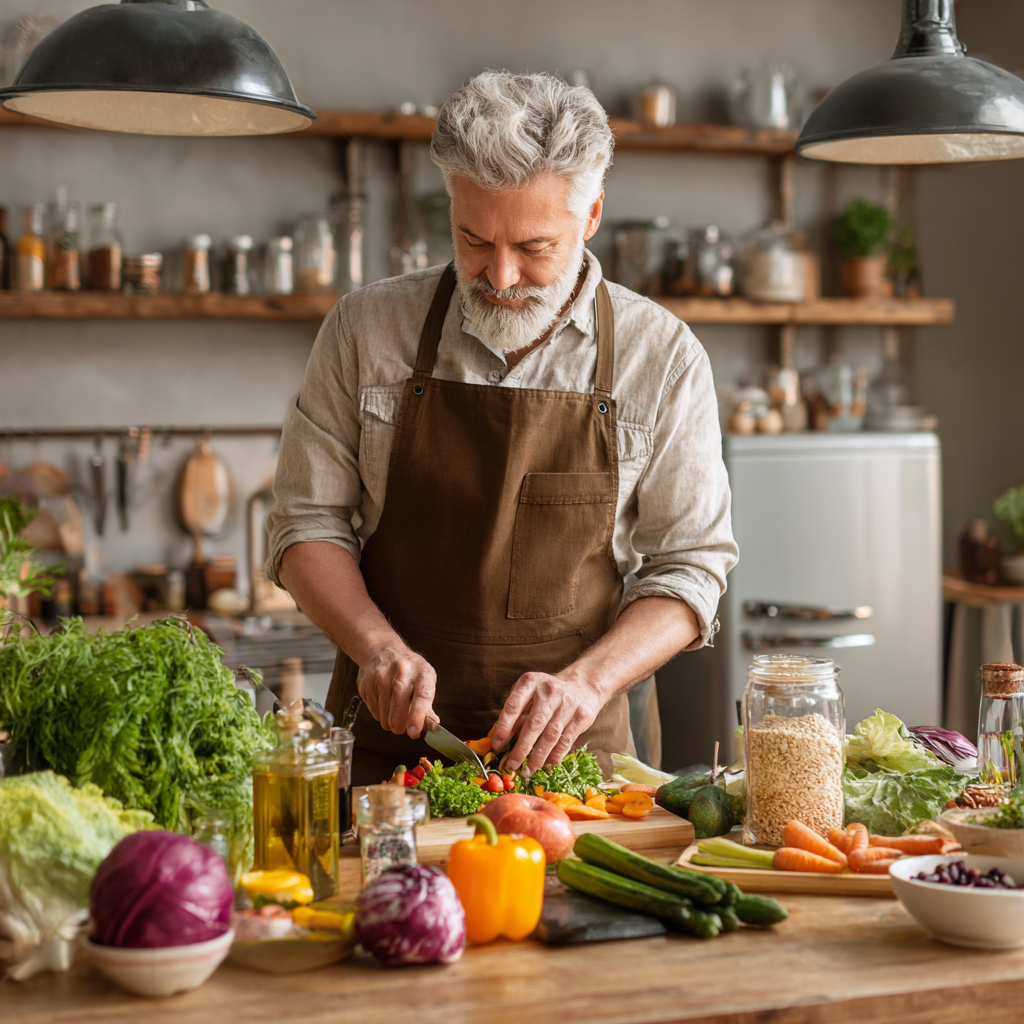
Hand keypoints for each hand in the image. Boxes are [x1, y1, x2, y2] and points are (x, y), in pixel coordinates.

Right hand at [356, 645, 436, 737]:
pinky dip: (379, 714)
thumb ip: (428, 706)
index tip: (414, 732)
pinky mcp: (366, 683)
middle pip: (399, 710)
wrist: (382, 650)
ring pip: (384, 716)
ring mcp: (381, 676)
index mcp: (422, 671)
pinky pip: (373, 712)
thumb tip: (431, 727)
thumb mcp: (424, 680)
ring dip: (389, 722)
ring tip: (393, 711)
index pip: (422, 695)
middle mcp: (402, 671)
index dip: (418, 717)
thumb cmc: (408, 670)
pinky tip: (383, 703)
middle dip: (400, 727)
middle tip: (404, 728)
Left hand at [490, 670, 605, 770]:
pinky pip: (566, 740)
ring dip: (538, 757)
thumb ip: (513, 715)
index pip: (514, 706)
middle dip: (521, 748)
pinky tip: (547, 764)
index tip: (496, 746)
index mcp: (530, 682)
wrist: (582, 685)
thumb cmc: (546, 694)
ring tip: (529, 770)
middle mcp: (549, 691)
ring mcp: (567, 703)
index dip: (503, 727)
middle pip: (534, 724)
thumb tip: (493, 738)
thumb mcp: (527, 695)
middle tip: (511, 765)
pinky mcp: (581, 716)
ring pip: (551, 735)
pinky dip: (555, 755)